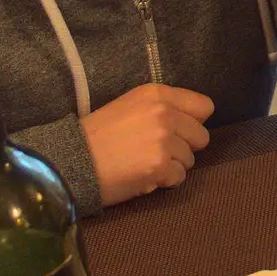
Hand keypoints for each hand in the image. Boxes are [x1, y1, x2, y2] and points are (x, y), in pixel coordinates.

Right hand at [81, 83, 213, 205]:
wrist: (71, 161)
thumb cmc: (98, 136)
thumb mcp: (130, 106)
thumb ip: (162, 108)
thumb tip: (191, 121)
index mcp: (157, 94)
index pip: (204, 107)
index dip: (193, 122)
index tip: (178, 131)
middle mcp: (164, 112)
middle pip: (201, 136)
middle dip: (183, 147)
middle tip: (157, 152)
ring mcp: (164, 139)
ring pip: (190, 159)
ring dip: (171, 165)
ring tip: (144, 163)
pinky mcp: (160, 165)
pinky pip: (179, 177)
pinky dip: (164, 181)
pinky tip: (143, 175)